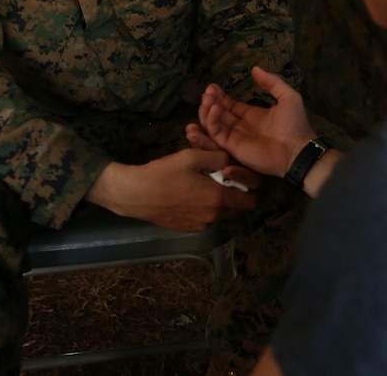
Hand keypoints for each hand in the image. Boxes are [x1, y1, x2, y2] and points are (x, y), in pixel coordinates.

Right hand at [86, 148, 255, 231]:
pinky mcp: (188, 229)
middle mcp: (213, 217)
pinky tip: (188, 195)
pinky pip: (205, 218)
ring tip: (200, 185)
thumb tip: (230, 162)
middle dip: (233, 194)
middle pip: (236, 208)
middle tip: (218, 178)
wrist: (135, 194)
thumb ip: (218, 157)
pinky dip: (203, 209)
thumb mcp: (192, 156)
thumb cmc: (164, 173)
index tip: (239, 177)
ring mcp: (200, 225)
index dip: (249, 188)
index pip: (251, 201)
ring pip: (220, 213)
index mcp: (218, 199)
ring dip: (217, 201)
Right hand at [185, 66, 314, 178]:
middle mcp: (241, 126)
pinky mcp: (232, 147)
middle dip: (211, 101)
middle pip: (219, 113)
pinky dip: (212, 120)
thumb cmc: (295, 125)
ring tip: (207, 97)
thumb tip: (255, 69)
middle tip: (208, 90)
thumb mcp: (287, 97)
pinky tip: (214, 108)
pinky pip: (217, 133)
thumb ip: (272, 82)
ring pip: (214, 123)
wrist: (298, 150)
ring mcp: (235, 137)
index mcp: (252, 116)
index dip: (220, 96)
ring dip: (208, 110)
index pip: (230, 105)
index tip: (212, 86)